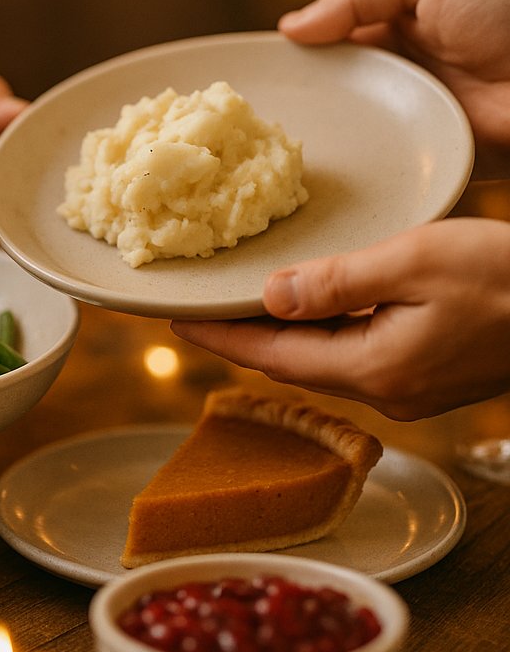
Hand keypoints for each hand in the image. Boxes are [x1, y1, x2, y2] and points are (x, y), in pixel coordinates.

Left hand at [171, 218, 509, 419]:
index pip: (270, 355)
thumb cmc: (507, 278)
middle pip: (290, 361)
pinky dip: (317, 330)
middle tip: (198, 307)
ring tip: (238, 301)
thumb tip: (272, 296)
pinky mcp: (426, 372)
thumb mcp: (414, 262)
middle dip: (239, 335)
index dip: (219, 335)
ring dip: (277, 332)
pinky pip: (351, 352)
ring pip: (320, 357)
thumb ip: (337, 283)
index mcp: (373, 367)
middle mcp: (385, 389)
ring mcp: (408, 386)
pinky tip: (306, 304)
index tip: (175, 319)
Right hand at [278, 0, 509, 154]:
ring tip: (272, 139)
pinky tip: (314, 160)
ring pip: (344, 120)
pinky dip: (347, 157)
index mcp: (397, 18)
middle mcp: (398, 64)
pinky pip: (372, 155)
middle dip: (299, 92)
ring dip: (318, 127)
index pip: (330, 32)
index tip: (258, 67)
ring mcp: (406, 110)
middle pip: (330, 79)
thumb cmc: (506, 12)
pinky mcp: (418, 151)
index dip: (297, 48)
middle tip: (257, 110)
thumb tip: (291, 28)